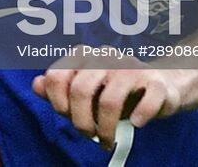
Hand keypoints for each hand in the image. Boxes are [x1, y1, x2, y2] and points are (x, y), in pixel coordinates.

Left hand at [32, 59, 187, 150]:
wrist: (160, 86)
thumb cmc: (116, 92)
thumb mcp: (85, 92)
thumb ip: (59, 90)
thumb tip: (36, 85)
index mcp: (84, 56)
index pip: (57, 76)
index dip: (58, 103)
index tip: (67, 118)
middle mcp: (105, 56)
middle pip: (81, 90)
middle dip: (81, 121)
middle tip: (89, 136)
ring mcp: (131, 67)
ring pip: (110, 100)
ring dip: (106, 129)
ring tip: (107, 140)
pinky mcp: (155, 81)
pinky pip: (147, 100)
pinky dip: (140, 116)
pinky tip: (135, 123)